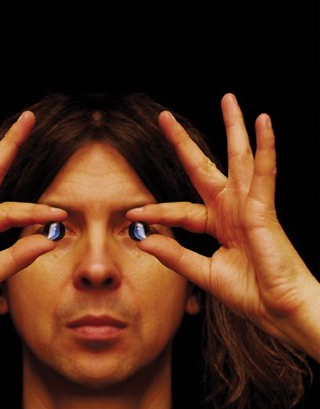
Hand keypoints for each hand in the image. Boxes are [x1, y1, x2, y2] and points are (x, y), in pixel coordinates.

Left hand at [127, 93, 319, 358]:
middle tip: (164, 118)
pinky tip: (262, 121)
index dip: (157, 212)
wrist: (276, 308)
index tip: (132, 213)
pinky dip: (265, 147)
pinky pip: (265, 173)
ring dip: (234, 128)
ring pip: (239, 159)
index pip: (180, 210)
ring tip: (229, 100)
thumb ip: (175, 256)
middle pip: (204, 168)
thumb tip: (145, 240)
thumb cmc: (249, 292)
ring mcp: (249, 206)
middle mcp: (232, 210)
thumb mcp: (202, 273)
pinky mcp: (265, 209)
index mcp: (217, 225)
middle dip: (184, 144)